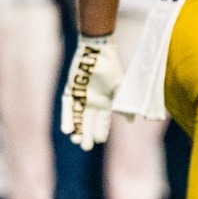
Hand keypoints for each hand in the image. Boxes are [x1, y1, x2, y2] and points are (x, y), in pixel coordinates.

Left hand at [59, 35, 120, 150]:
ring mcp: (81, 97)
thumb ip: (124, 103)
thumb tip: (131, 121)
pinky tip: (66, 129)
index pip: (103, 121)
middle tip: (86, 147)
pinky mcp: (71, 90)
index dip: (101, 131)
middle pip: (89, 122)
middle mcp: (93, 102)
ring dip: (77, 129)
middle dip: (87, 134)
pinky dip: (67, 118)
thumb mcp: (120, 86)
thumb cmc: (110, 67)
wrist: (96, 51)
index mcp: (106, 102)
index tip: (100, 140)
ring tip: (75, 140)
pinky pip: (68, 107)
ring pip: (78, 117)